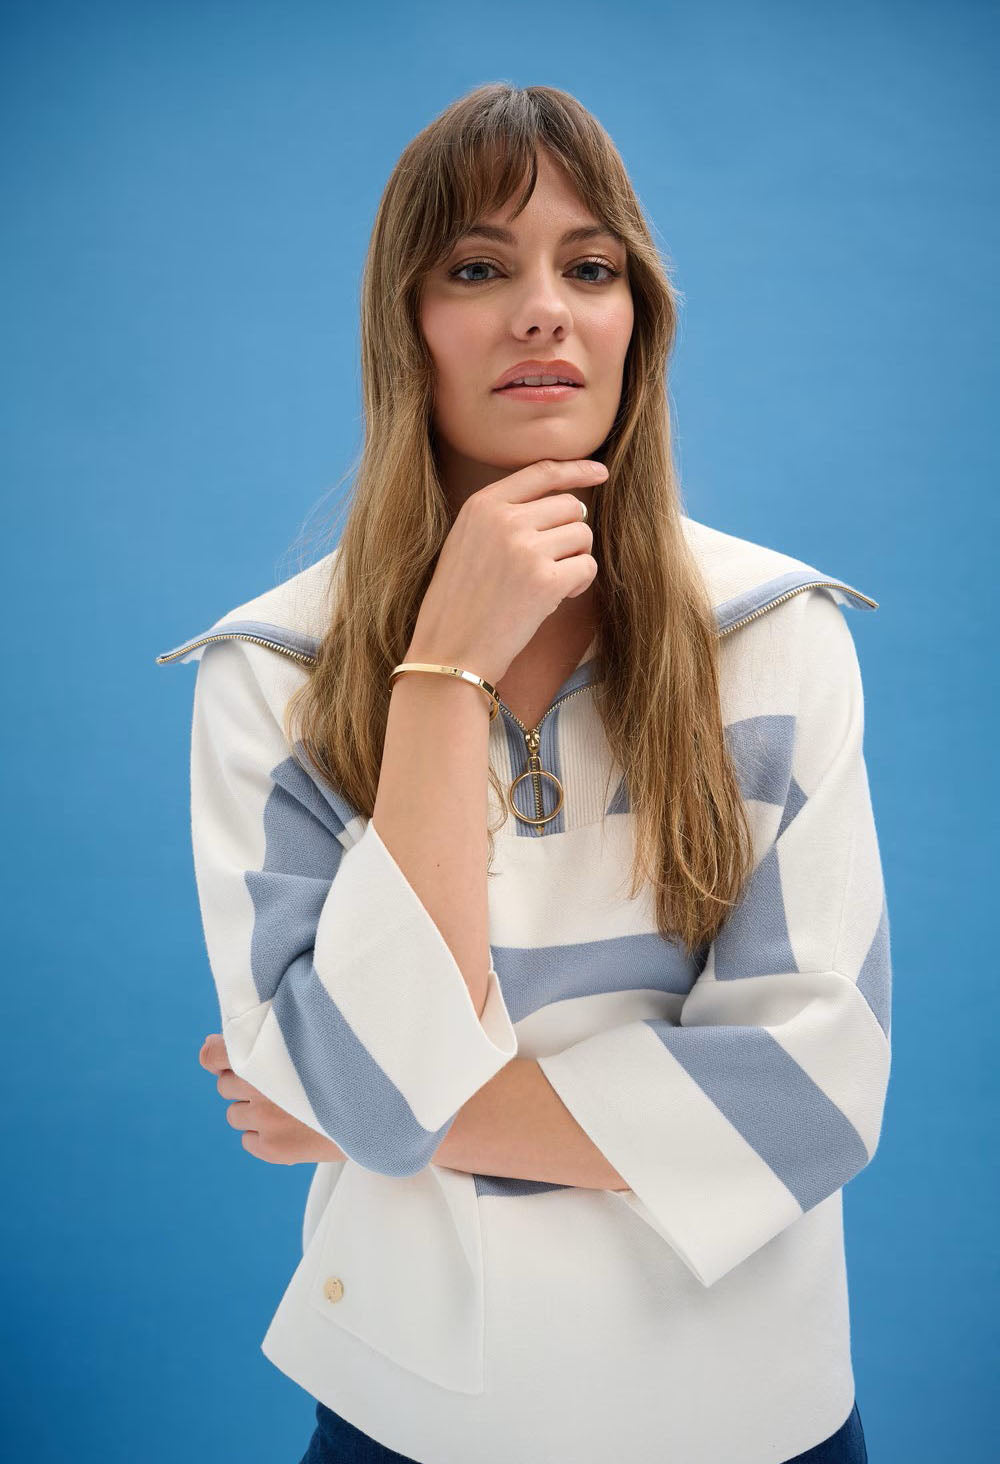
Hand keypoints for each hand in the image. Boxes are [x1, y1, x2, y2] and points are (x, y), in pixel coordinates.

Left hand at [198, 1032, 347, 1165]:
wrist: (384, 1111)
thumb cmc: (349, 1068)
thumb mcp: (313, 1039)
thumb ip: (270, 1037)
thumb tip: (210, 1044)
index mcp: (269, 1052)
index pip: (214, 1055)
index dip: (217, 1055)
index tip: (227, 1057)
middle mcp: (261, 1086)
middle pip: (225, 1085)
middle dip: (243, 1082)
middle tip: (277, 1081)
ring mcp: (266, 1120)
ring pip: (235, 1115)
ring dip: (252, 1110)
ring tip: (288, 1106)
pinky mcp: (274, 1149)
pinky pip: (249, 1140)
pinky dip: (263, 1135)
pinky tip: (292, 1128)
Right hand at [407, 457, 603, 686]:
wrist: (450, 650)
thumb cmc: (460, 601)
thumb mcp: (467, 541)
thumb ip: (504, 515)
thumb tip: (568, 502)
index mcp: (482, 505)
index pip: (542, 472)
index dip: (578, 469)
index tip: (600, 472)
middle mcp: (505, 520)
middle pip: (570, 506)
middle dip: (570, 532)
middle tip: (551, 561)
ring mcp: (525, 549)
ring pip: (583, 536)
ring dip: (575, 559)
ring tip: (548, 582)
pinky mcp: (545, 581)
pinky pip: (587, 567)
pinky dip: (579, 583)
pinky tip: (556, 597)